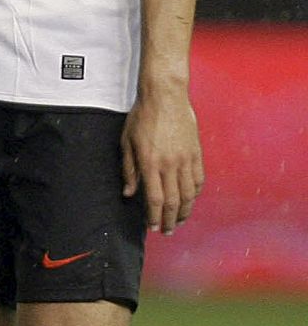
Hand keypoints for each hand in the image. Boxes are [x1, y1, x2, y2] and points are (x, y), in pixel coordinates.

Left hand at [121, 86, 204, 235]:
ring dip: (184, 211)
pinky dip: (195, 193)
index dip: (154, 216)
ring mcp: (185, 159)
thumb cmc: (142, 115)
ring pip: (188, 194)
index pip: (154, 199)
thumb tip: (129, 193)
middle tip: (167, 231)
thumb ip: (129, 169)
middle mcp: (169, 164)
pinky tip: (190, 199)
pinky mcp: (196, 152)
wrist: (165, 95)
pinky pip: (199, 179)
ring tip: (179, 221)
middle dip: (170, 220)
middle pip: (173, 201)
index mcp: (150, 162)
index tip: (152, 227)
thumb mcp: (127, 141)